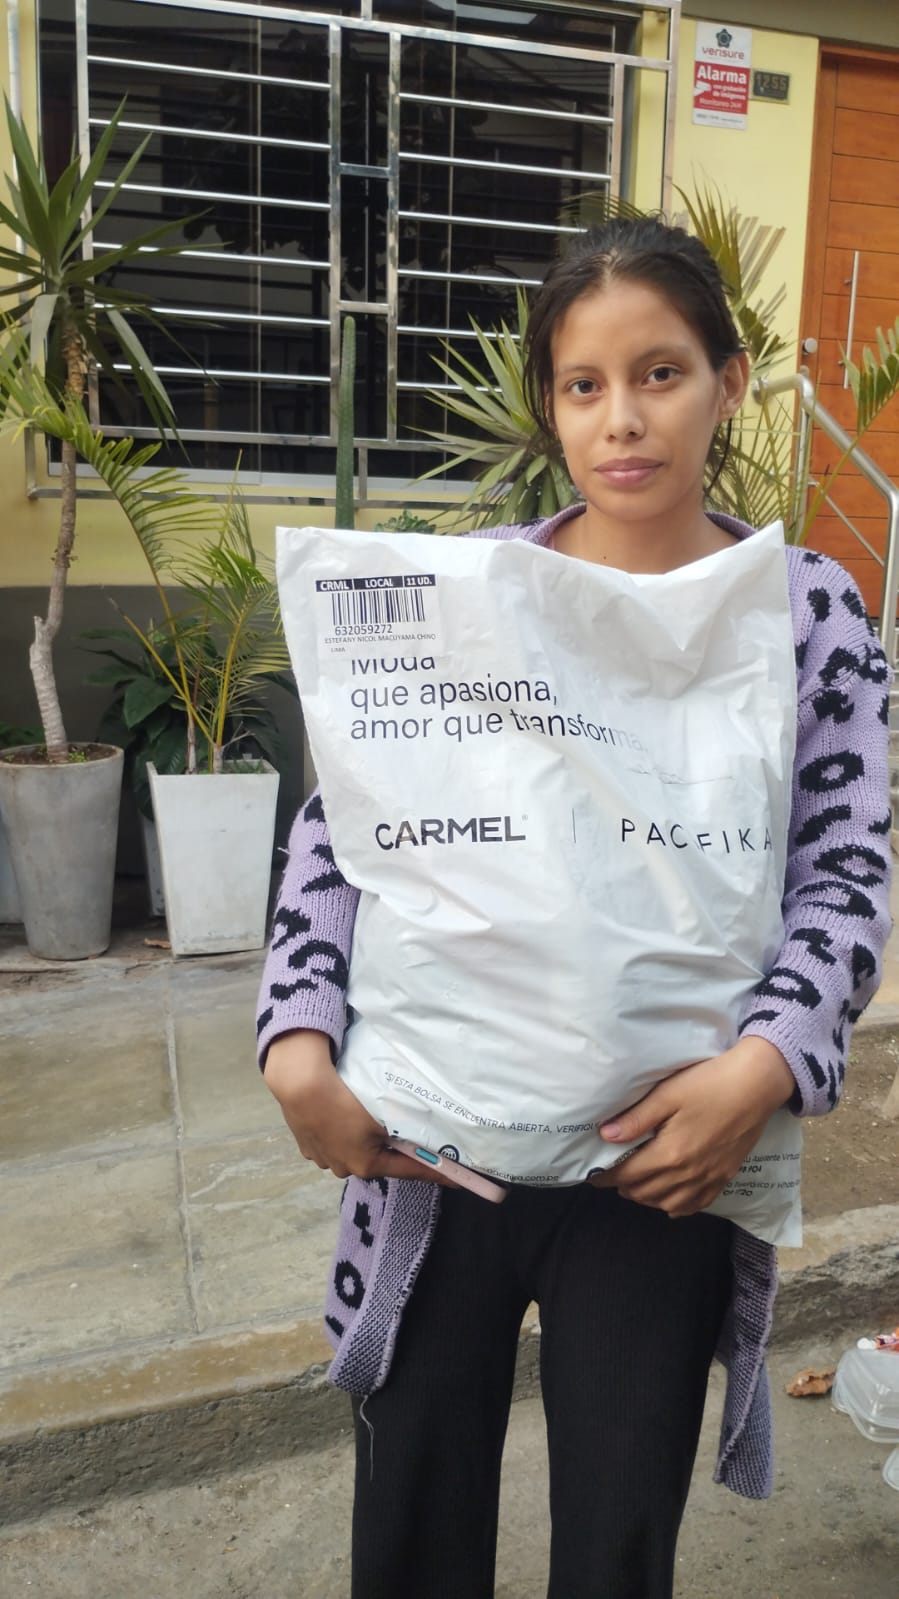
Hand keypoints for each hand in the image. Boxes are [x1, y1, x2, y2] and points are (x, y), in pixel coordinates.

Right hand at [263, 1030, 453, 1184]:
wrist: (301, 1083)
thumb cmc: (346, 1098)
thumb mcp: (383, 1112)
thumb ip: (405, 1127)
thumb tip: (423, 1134)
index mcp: (366, 1165)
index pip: (410, 1170)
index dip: (434, 1171)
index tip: (457, 1178)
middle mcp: (343, 1169)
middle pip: (377, 1160)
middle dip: (390, 1148)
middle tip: (401, 1131)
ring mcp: (322, 1159)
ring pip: (352, 1151)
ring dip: (362, 1140)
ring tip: (363, 1118)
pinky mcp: (305, 1146)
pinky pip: (331, 1142)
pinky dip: (340, 1133)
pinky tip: (339, 1115)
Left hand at [589, 1037, 794, 1216]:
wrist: (757, 1085)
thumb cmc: (709, 1083)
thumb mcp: (667, 1094)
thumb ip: (636, 1119)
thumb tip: (605, 1136)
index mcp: (670, 1154)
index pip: (628, 1175)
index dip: (606, 1177)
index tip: (594, 1173)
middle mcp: (688, 1174)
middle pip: (645, 1193)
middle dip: (624, 1187)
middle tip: (612, 1175)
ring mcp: (709, 1178)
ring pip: (668, 1204)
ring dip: (647, 1198)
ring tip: (636, 1185)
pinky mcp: (725, 1177)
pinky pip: (696, 1205)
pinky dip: (677, 1206)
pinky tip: (669, 1200)